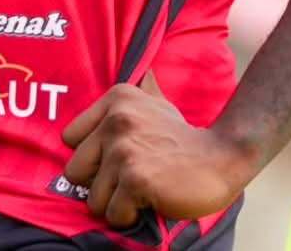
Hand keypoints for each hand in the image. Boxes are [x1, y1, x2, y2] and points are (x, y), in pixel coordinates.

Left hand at [62, 85, 255, 228]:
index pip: (70, 137)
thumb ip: (142, 94)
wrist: (221, 157)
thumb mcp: (159, 105)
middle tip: (127, 179)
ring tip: (141, 190)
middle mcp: (116, 119)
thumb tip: (146, 73)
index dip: (91, 155)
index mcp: (117, 98)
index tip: (115, 158)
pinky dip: (129, 216)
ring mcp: (124, 149)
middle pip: (74, 170)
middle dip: (99, 183)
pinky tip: (149, 200)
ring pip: (93, 198)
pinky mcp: (135, 179)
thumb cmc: (184, 138)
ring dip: (116, 203)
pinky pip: (113, 214)